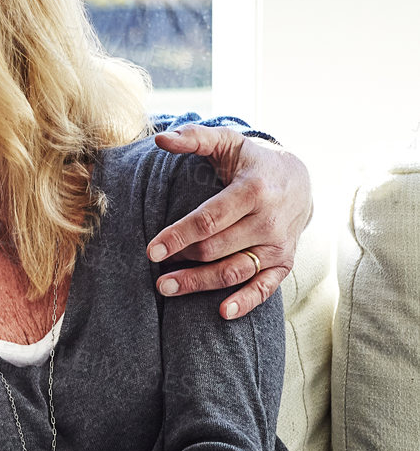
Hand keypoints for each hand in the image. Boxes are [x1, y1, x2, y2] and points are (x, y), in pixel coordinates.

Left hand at [148, 126, 311, 319]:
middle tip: (155, 272)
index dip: (179, 235)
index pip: (210, 219)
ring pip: (235, 270)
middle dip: (184, 261)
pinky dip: (246, 302)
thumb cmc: (252, 161)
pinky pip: (265, 288)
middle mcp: (268, 220)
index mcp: (253, 190)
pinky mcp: (285, 262)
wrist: (299, 179)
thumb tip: (160, 138)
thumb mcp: (227, 141)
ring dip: (200, 284)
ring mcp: (279, 244)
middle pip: (217, 248)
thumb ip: (194, 137)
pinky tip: (222, 312)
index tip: (151, 250)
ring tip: (167, 288)